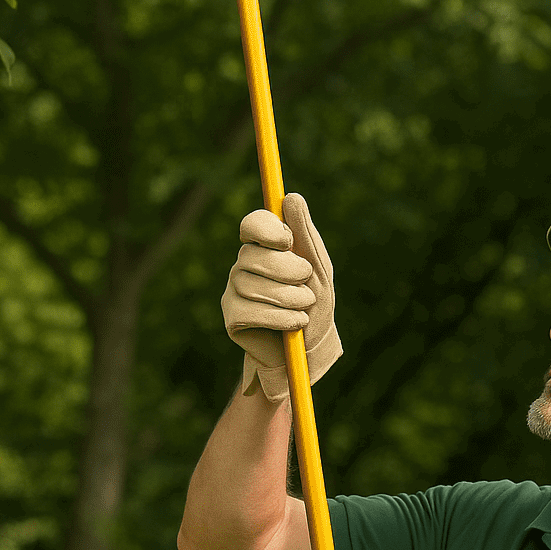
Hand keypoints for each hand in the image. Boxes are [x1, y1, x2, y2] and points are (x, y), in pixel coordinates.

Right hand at [221, 192, 341, 403]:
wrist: (311, 352)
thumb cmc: (315, 306)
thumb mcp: (318, 269)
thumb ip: (305, 235)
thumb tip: (291, 197)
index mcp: (265, 247)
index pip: (252, 224)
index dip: (265, 228)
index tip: (287, 240)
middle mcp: (245, 265)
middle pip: (252, 254)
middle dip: (285, 267)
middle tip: (307, 278)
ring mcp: (235, 291)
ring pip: (250, 283)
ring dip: (287, 296)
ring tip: (306, 307)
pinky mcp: (232, 317)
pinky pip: (247, 310)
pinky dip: (278, 316)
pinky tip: (294, 323)